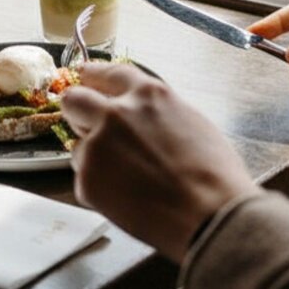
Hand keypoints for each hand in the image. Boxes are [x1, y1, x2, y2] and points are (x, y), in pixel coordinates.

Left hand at [61, 63, 256, 263]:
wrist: (212, 216)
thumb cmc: (214, 175)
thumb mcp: (191, 121)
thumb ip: (156, 111)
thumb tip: (140, 113)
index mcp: (147, 95)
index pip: (107, 73)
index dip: (93, 76)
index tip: (84, 77)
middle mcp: (117, 114)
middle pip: (73, 99)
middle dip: (77, 110)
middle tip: (87, 124)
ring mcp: (98, 146)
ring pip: (77, 144)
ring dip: (93, 156)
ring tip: (126, 177)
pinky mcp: (88, 179)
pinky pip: (83, 178)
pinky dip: (99, 187)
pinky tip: (128, 197)